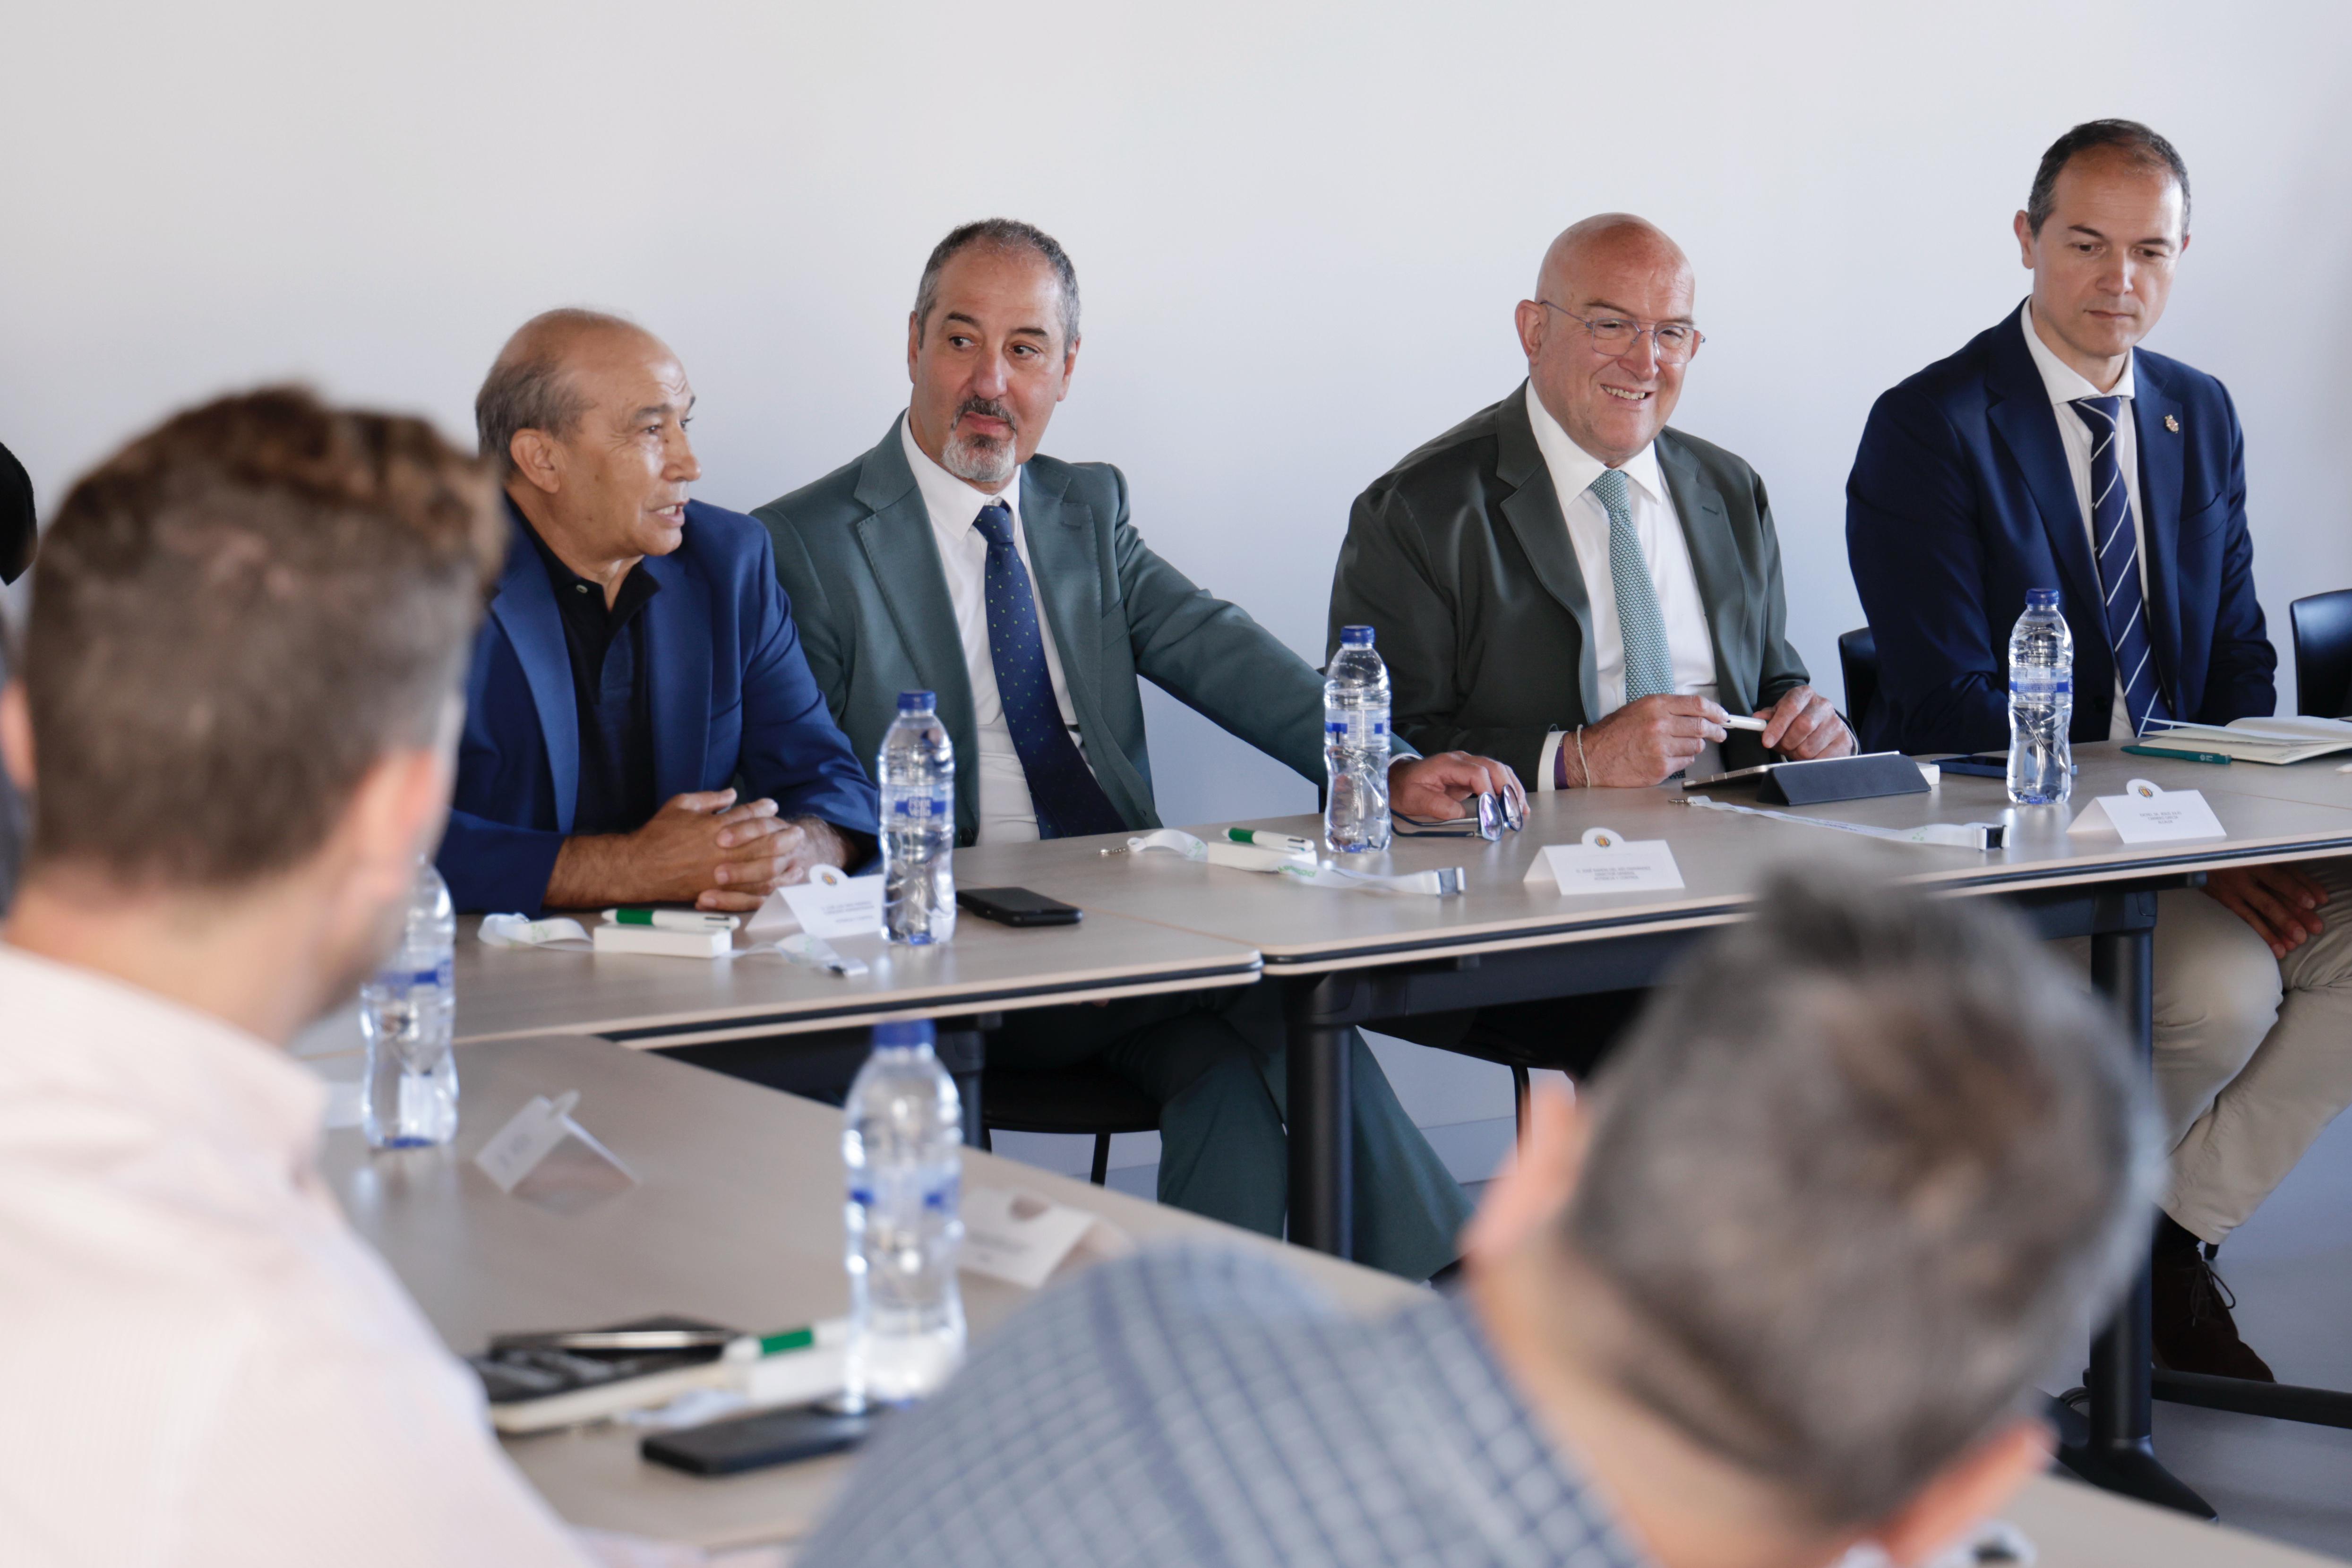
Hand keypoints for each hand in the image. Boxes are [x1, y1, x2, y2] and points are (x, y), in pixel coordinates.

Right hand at [545, 791, 855, 911]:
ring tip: (796, 855)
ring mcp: (723, 873)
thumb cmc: (657, 835)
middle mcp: (723, 850)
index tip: (773, 806)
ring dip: (784, 860)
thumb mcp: (680, 805)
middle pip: (766, 842)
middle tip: (796, 831)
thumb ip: (709, 798)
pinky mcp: (720, 891)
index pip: (749, 816)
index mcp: (715, 827)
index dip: (764, 809)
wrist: (639, 868)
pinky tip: (780, 880)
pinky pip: (752, 891)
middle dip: (785, 835)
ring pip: (764, 868)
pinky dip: (770, 885)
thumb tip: (731, 793)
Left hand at [1389, 752, 1524, 821]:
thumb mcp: (1416, 800)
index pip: (1477, 772)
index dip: (1489, 791)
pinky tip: (1516, 802)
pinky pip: (1496, 777)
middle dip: (1508, 788)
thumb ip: (1437, 806)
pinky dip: (1508, 788)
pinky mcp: (1473, 773)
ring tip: (1521, 809)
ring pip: (1499, 770)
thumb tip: (1460, 813)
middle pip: (1494, 767)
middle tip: (1515, 811)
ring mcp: (1469, 764)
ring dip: (1513, 788)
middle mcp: (1462, 760)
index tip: (1494, 810)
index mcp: (1448, 764)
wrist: (1400, 780)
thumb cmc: (1407, 789)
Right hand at [1566, 695, 1726, 786]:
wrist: (1593, 757)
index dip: (1715, 711)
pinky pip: (1685, 762)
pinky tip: (1670, 756)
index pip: (1697, 705)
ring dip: (1695, 746)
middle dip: (1715, 730)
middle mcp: (1660, 725)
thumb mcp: (1638, 709)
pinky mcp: (1661, 767)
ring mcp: (1661, 748)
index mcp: (1655, 706)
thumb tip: (1696, 713)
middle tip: (1719, 733)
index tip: (1722, 716)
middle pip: (1702, 726)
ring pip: (1696, 746)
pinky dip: (1683, 759)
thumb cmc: (1613, 733)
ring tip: (1682, 745)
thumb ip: (1666, 709)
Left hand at [1756, 684, 1853, 759]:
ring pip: (1810, 747)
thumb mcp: (1781, 714)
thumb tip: (1758, 719)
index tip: (1767, 741)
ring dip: (1797, 754)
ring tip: (1797, 749)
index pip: (1791, 707)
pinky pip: (1822, 759)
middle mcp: (1823, 705)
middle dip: (1788, 742)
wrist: (1825, 726)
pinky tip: (1809, 755)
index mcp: (1804, 694)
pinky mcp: (1844, 740)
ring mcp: (1836, 723)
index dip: (1777, 726)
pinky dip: (1810, 762)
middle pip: (1802, 727)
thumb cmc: (1798, 719)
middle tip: (1785, 746)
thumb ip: (1769, 717)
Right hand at [2203, 863, 2328, 957]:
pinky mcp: (2227, 901)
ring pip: (2260, 910)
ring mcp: (2234, 889)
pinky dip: (2263, 934)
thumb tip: (2312, 892)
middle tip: (2312, 929)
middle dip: (2294, 913)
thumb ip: (2281, 869)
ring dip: (2279, 928)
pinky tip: (2276, 948)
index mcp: (2256, 860)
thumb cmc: (2239, 857)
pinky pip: (2247, 920)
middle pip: (2272, 896)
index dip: (2299, 888)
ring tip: (2295, 943)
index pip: (2281, 875)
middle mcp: (2245, 874)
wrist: (2200, 858)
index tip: (2316, 901)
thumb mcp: (2258, 856)